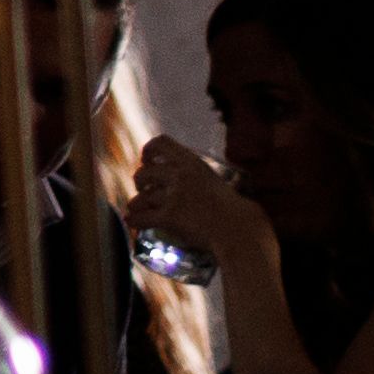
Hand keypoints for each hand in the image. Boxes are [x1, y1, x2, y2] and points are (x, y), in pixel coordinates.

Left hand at [125, 135, 257, 284]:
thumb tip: (174, 176)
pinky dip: (134, 221)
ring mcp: (174, 196)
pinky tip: (133, 222)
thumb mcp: (214, 181)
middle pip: (143, 172)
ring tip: (138, 209)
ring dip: (136, 205)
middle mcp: (180, 175)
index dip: (148, 150)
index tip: (147, 161)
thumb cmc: (232, 210)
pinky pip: (140, 217)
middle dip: (140, 183)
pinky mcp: (169, 217)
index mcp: (193, 163)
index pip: (161, 142)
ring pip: (140, 198)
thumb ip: (194, 176)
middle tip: (145, 191)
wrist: (240, 230)